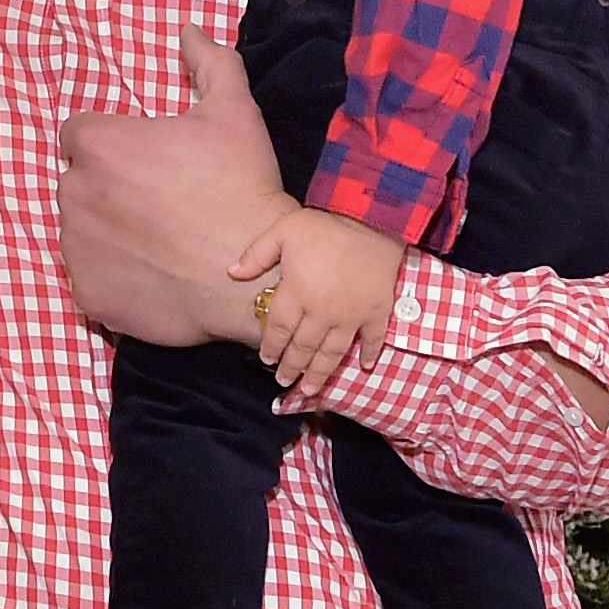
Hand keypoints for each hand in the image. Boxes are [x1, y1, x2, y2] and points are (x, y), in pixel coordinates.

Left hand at [56, 28, 297, 345]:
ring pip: (81, 228)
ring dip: (108, 229)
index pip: (80, 134)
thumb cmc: (240, 188)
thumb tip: (189, 31)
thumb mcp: (235, 112)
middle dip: (109, 187)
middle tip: (160, 200)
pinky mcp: (85, 291)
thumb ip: (209, 62)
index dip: (112, 144)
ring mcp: (76, 247)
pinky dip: (113, 273)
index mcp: (99, 145)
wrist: (254, 276)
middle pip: (79, 181)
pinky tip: (153, 270)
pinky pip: (90, 274)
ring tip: (159, 239)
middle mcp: (73, 193)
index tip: (146, 160)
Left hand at [235, 207, 408, 398]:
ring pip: (332, 352)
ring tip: (311, 389)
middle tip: (284, 381)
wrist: (373, 219)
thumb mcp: (283, 231)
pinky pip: (373, 340)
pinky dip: (369, 355)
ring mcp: (351, 315)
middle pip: (303, 347)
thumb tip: (232, 272)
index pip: (280, 329)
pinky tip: (363, 368)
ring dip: (321, 373)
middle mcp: (322, 312)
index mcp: (298, 293)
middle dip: (292, 367)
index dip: (272, 347)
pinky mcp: (377, 312)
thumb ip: (257, 254)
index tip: (266, 359)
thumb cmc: (325, 226)